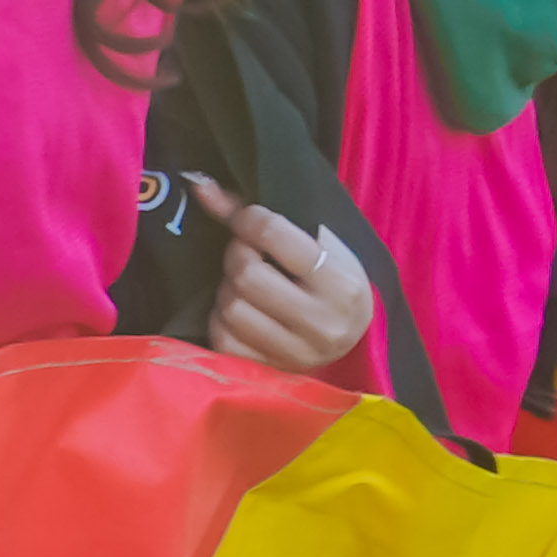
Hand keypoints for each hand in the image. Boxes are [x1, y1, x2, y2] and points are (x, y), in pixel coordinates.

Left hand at [187, 175, 379, 373]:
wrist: (356, 335)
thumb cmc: (335, 278)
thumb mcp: (319, 242)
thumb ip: (263, 215)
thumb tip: (200, 186)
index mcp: (340, 281)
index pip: (274, 235)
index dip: (248, 219)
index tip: (246, 220)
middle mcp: (322, 321)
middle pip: (246, 274)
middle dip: (237, 255)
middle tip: (247, 253)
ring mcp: (297, 352)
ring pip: (231, 308)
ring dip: (228, 288)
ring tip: (245, 284)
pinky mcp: (273, 371)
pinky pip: (223, 340)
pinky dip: (221, 320)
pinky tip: (239, 311)